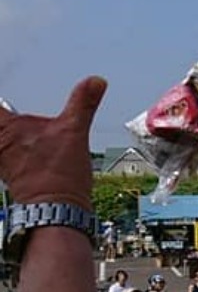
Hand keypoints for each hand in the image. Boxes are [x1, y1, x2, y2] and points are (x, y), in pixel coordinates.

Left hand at [0, 77, 105, 208]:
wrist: (56, 209)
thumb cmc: (57, 176)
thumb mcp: (74, 132)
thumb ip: (82, 103)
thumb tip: (94, 82)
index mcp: (4, 127)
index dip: (2, 102)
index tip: (6, 84)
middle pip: (0, 119)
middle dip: (5, 113)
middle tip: (7, 109)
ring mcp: (1, 157)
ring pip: (1, 138)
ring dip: (7, 127)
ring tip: (9, 118)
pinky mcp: (7, 169)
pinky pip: (3, 152)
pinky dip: (8, 144)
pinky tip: (17, 142)